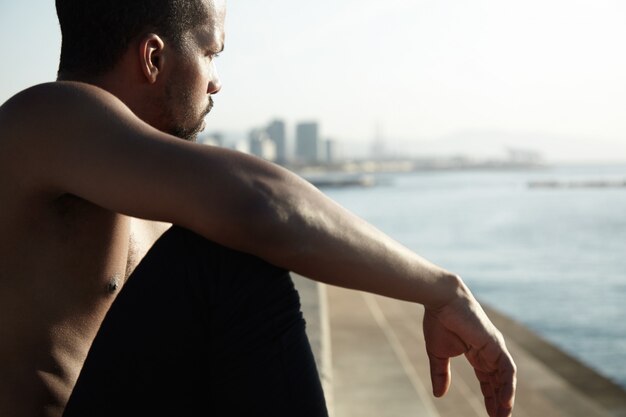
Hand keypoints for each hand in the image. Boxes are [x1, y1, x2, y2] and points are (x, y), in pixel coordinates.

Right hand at [423, 288, 515, 416]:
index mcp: (477, 353)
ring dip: (505, 398)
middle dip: (499, 402)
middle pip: (498, 381)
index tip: (490, 414)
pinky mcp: (495, 344)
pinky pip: (507, 369)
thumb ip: (440, 374)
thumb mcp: (438, 354)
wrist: (441, 300)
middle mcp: (489, 351)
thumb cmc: (438, 321)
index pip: (488, 379)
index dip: (490, 397)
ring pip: (505, 378)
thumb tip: (439, 395)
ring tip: (503, 416)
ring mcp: (494, 347)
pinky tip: (505, 402)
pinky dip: (507, 386)